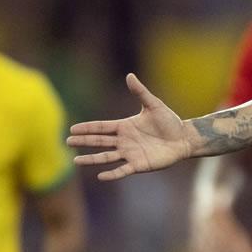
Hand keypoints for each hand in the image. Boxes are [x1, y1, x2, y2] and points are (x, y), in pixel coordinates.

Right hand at [68, 74, 190, 180]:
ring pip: (106, 157)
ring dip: (92, 159)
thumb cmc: (169, 122)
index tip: (72, 128)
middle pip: (100, 141)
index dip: (87, 128)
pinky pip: (122, 170)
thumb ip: (140, 92)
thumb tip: (130, 75)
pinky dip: (112, 174)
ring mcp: (130, 153)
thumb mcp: (154, 105)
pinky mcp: (139, 165)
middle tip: (68, 141)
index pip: (102, 127)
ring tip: (76, 161)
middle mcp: (124, 140)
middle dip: (84, 141)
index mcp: (125, 126)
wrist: (184, 138)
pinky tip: (101, 176)